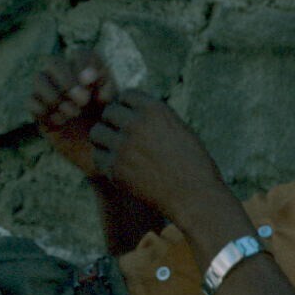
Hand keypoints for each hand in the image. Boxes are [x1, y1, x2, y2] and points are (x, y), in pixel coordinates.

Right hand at [29, 49, 118, 176]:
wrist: (108, 159)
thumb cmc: (118, 132)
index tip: (92, 82)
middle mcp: (69, 81)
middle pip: (54, 62)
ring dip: (54, 94)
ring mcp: (53, 96)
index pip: (82, 54)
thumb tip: (88, 79)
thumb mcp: (120, 110)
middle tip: (83, 101)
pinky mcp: (42, 114)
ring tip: (73, 113)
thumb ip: (107, 88)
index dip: (84, 63)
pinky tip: (59, 121)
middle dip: (67, 79)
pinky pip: (31, 102)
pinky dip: (43, 108)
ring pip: (39, 79)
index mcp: (92, 77)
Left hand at [87, 91, 228, 226]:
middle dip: (116, 124)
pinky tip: (126, 171)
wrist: (196, 198)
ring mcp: (123, 146)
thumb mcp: (180, 131)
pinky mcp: (115, 168)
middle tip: (129, 141)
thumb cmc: (194, 165)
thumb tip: (132, 108)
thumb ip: (155, 118)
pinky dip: (109, 164)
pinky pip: (99, 158)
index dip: (130, 109)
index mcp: (155, 110)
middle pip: (108, 113)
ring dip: (107, 142)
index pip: (126, 96)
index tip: (139, 124)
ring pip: (97, 134)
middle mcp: (136, 124)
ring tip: (123, 154)